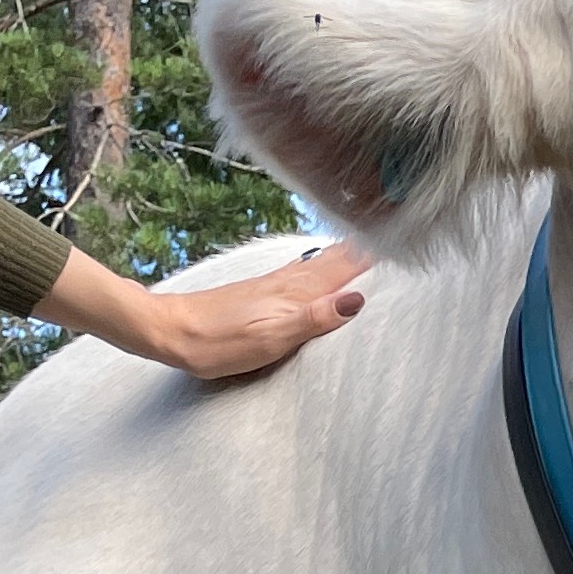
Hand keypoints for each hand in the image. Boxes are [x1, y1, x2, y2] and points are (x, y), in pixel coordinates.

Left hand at [37, 238, 370, 378]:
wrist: (169, 331)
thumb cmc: (219, 342)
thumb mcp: (271, 337)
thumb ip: (315, 317)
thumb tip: (358, 299)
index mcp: (296, 294)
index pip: (345, 270)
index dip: (374, 256)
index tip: (403, 239)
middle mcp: (288, 284)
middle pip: (336, 262)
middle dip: (366, 249)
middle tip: (395, 231)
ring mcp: (273, 287)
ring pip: (320, 265)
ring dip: (346, 254)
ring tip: (369, 244)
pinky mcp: (261, 294)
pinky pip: (304, 274)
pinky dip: (323, 265)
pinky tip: (319, 265)